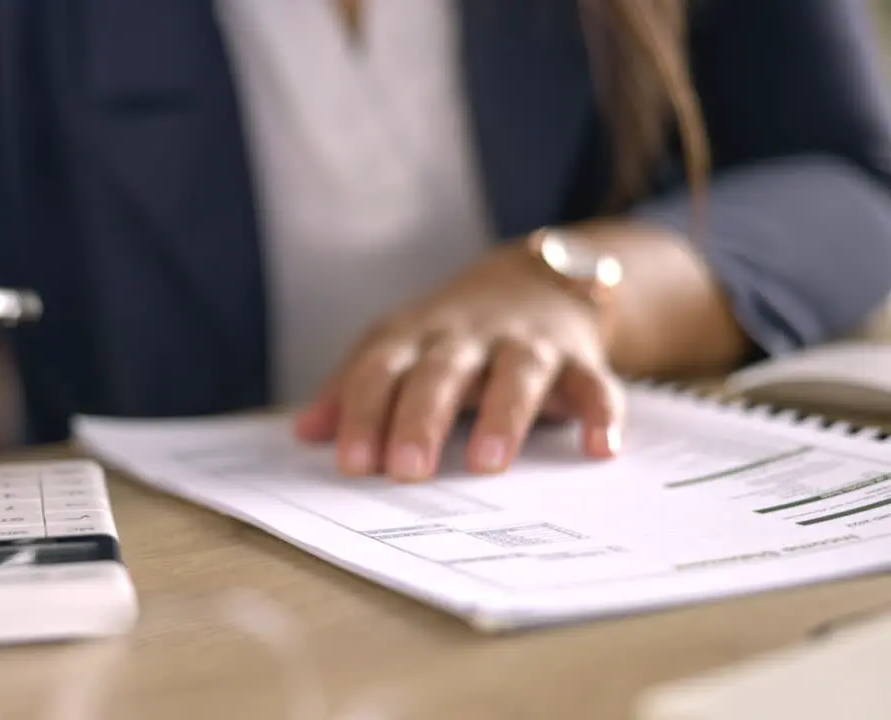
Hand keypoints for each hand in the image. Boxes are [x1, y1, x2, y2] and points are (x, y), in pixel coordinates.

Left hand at [293, 240, 625, 481]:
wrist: (535, 278)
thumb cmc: (451, 335)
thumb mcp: (397, 348)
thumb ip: (352, 390)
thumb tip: (303, 433)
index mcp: (415, 337)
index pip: (380, 370)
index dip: (362, 413)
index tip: (351, 462)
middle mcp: (468, 337)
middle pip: (440, 372)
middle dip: (420, 418)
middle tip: (405, 469)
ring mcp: (524, 344)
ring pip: (515, 374)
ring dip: (502, 416)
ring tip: (487, 464)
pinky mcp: (578, 360)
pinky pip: (593, 385)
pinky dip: (601, 414)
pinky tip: (599, 449)